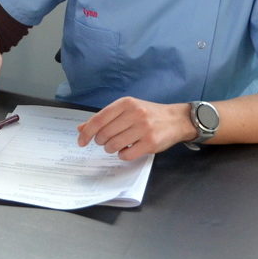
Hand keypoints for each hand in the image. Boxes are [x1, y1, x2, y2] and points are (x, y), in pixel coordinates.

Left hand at [75, 97, 192, 160]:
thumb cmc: (148, 114)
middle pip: (104, 134)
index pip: (99, 120)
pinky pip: (126, 155)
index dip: (87, 133)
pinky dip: (123, 155)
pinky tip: (128, 150)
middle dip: (101, 142)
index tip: (81, 141)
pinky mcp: (150, 143)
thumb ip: (105, 118)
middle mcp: (134, 114)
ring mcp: (143, 128)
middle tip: (107, 142)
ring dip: (111, 149)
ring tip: (118, 145)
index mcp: (126, 103)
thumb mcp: (126, 110)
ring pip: (114, 145)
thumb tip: (82, 128)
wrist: (176, 119)